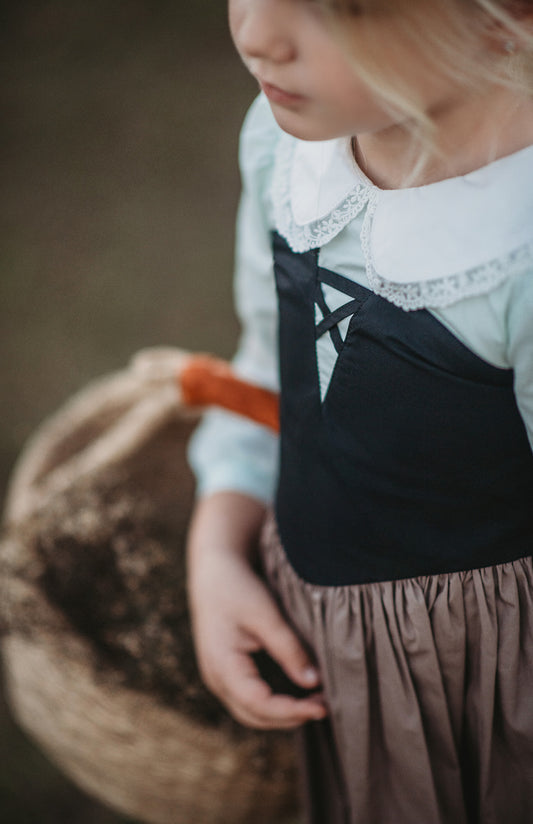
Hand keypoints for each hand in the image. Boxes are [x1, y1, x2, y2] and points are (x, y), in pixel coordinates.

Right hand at [187, 492, 327, 729]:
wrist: (212, 568)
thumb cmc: (236, 586)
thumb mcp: (265, 614)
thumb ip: (289, 649)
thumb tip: (313, 682)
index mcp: (221, 664)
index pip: (259, 704)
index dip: (292, 711)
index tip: (322, 707)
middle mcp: (215, 678)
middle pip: (254, 716)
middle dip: (289, 717)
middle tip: (324, 707)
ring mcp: (217, 676)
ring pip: (250, 712)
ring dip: (282, 713)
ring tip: (315, 703)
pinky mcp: (225, 671)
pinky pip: (248, 699)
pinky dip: (272, 703)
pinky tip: (295, 694)